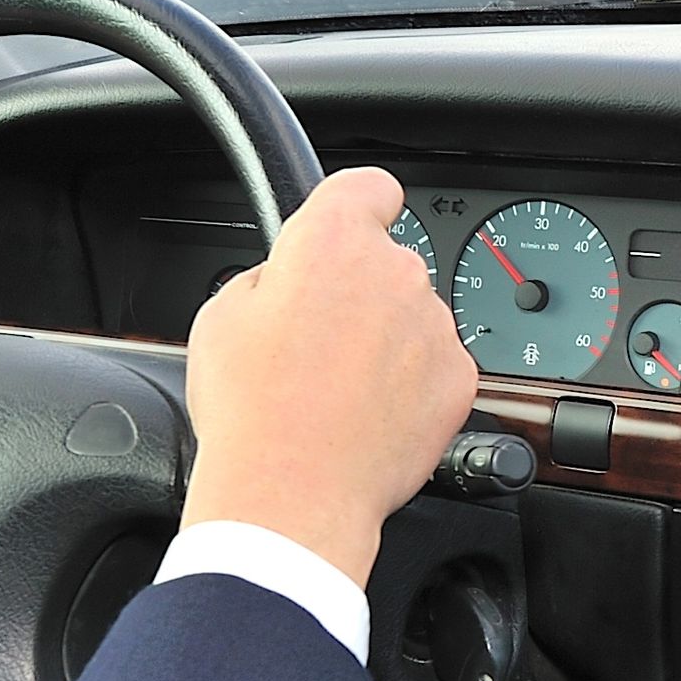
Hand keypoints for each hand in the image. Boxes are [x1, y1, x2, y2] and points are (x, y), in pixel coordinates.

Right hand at [180, 168, 476, 585]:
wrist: (293, 494)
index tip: (353, 222)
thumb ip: (269, 276)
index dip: (358, 205)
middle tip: (316, 341)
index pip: (368, 186)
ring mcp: (434, 325)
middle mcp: (395, 271)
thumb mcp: (222, 316)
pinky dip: (412, 383)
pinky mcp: (459, 377)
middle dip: (358, 290)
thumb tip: (288, 280)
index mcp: (332, 241)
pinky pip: (436, 363)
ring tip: (338, 390)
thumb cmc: (251, 410)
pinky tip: (369, 414)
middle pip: (386, 261)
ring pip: (412, 316)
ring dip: (386, 340)